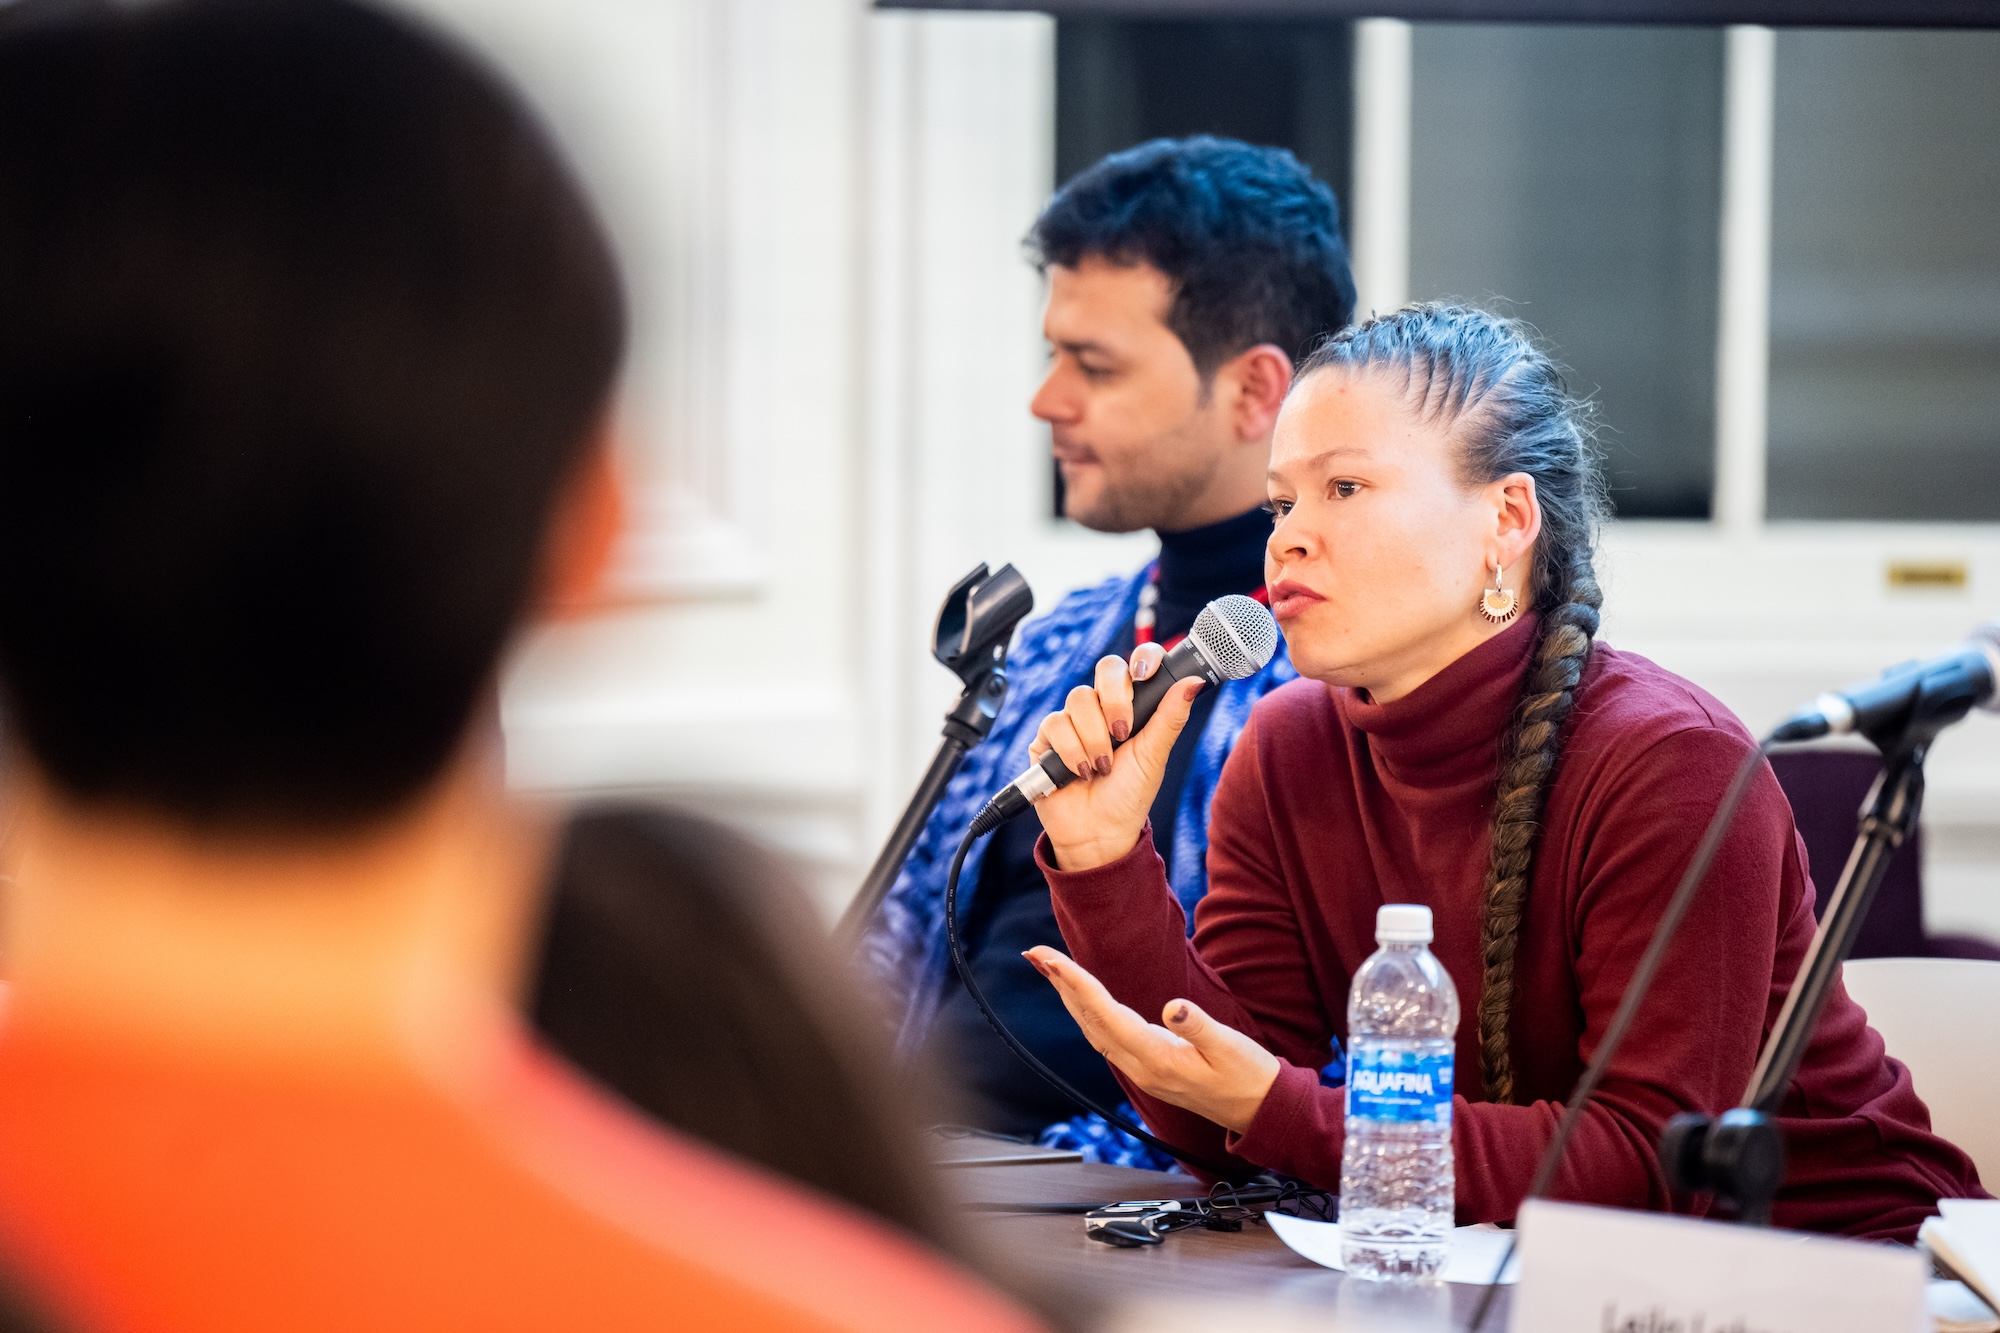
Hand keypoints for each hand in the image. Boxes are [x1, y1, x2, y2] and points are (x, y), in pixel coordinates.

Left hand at [1024, 946, 1279, 1135]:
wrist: (1261, 1112)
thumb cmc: (1249, 1077)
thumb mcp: (1231, 1047)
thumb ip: (1200, 1027)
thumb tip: (1172, 1007)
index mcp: (1158, 1059)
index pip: (1106, 1014)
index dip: (1077, 984)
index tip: (1053, 960)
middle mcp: (1141, 1067)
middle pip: (1090, 1021)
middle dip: (1061, 985)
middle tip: (1035, 953)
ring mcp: (1142, 1070)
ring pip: (1094, 1029)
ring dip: (1069, 997)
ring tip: (1049, 968)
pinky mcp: (1148, 1067)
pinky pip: (1106, 1036)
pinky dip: (1087, 1011)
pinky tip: (1081, 998)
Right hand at [1028, 645, 1203, 871]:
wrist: (1098, 833)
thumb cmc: (1129, 796)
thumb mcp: (1154, 756)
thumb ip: (1170, 717)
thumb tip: (1194, 681)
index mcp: (1132, 707)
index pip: (1135, 666)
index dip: (1142, 659)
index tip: (1146, 676)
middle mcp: (1101, 708)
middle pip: (1105, 669)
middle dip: (1115, 699)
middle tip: (1123, 732)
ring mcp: (1073, 721)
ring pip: (1078, 699)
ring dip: (1094, 737)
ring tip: (1103, 767)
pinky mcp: (1046, 738)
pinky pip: (1055, 724)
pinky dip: (1072, 750)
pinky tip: (1081, 772)